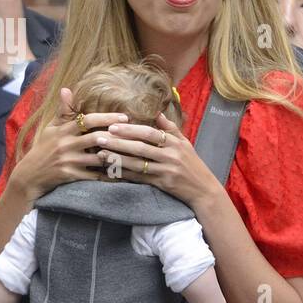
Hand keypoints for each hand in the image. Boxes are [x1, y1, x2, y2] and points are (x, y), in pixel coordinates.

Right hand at [11, 86, 128, 200]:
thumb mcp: (51, 129)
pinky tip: (124, 172)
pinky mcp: (72, 176)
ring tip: (134, 153)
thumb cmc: (43, 149)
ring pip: (98, 158)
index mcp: (63, 131)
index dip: (107, 118)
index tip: (124, 117)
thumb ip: (63, 111)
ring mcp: (69, 161)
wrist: (29, 176)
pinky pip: (96, 176)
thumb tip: (66, 89)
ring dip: (116, 155)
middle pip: (95, 138)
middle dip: (116, 135)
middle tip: (135, 134)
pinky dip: (110, 175)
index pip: (87, 120)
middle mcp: (66, 145)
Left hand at [92, 109, 218, 210]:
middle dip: (118, 142)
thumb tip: (157, 112)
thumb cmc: (193, 164)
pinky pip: (140, 178)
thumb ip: (171, 128)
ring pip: (137, 164)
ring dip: (117, 158)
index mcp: (175, 143)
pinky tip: (111, 170)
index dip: (131, 129)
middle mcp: (170, 156)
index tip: (113, 126)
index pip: (150, 133)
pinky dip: (125, 174)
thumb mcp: (185, 143)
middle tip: (100, 138)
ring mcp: (166, 171)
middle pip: (140, 148)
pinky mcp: (162, 184)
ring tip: (100, 153)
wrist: (203, 189)